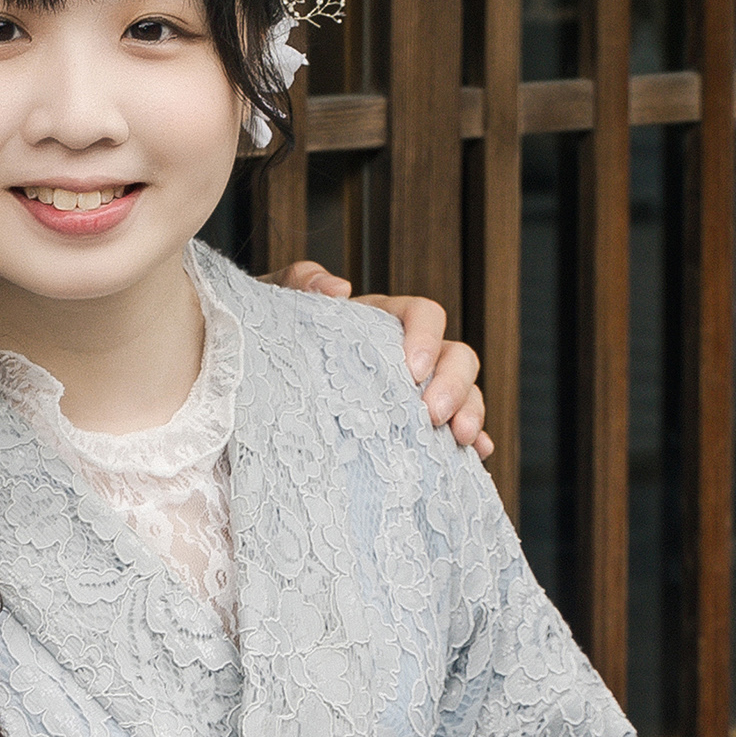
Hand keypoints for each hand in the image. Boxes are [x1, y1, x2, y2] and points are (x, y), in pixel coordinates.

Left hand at [269, 262, 492, 459]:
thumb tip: (338, 288)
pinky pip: (456, 431)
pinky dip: (473, 440)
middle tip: (432, 415)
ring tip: (458, 438)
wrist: (259, 385)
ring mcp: (416, 392)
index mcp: (381, 322)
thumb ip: (299, 281)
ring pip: (465, 392)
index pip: (422, 314)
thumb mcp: (276, 306)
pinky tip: (476, 455)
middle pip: (456, 356)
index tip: (411, 370)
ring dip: (470, 412)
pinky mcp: (416, 427)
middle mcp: (408, 356)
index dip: (426, 336)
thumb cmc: (272, 342)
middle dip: (454, 384)